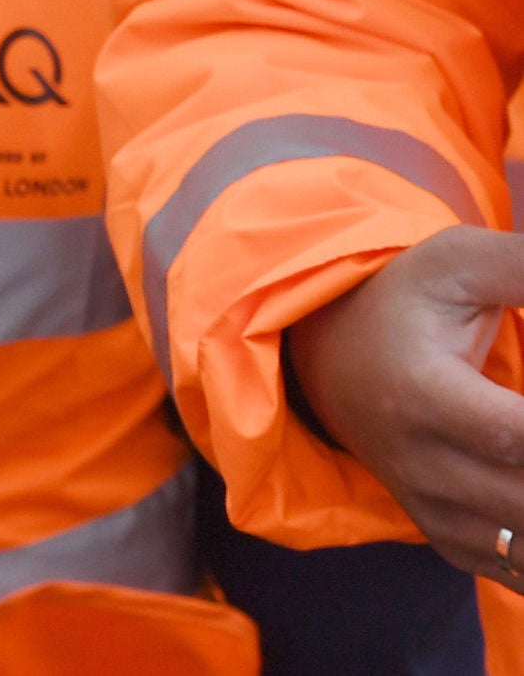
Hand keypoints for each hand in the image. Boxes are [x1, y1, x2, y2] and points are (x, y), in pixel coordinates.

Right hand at [288, 226, 523, 583]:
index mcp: (421, 395)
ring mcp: (430, 509)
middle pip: (523, 504)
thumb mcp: (458, 263)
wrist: (328, 353)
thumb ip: (523, 267)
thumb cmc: (405, 297)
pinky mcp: (445, 537)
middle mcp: (419, 464)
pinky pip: (515, 570)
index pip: (513, 437)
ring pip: (520, 548)